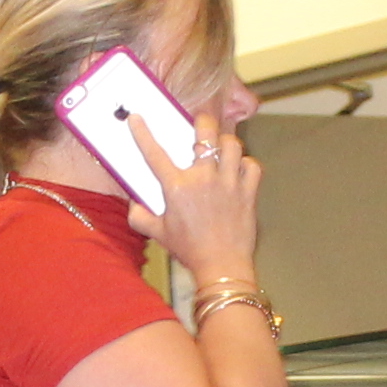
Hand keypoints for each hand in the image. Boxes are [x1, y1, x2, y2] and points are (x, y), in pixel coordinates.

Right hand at [153, 112, 264, 298]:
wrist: (222, 267)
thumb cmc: (190, 251)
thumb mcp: (158, 234)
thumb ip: (140, 216)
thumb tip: (134, 202)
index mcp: (177, 187)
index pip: (154, 153)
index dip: (142, 133)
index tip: (136, 118)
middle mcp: (203, 179)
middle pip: (206, 133)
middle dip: (203, 122)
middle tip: (200, 125)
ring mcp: (229, 183)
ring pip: (232, 144)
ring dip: (226, 142)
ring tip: (221, 148)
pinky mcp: (248, 192)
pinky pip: (252, 165)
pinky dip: (246, 164)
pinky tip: (239, 170)